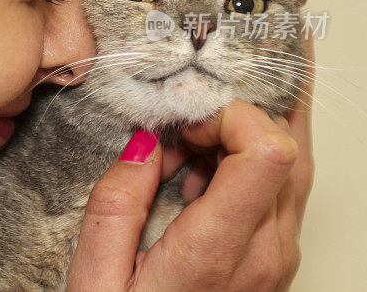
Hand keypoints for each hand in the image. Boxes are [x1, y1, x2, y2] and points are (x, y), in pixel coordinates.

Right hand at [65, 37, 314, 290]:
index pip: (270, 153)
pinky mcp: (277, 256)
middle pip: (291, 148)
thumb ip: (116, 201)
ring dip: (246, 135)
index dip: (231, 115)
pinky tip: (205, 170)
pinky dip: (249, 159)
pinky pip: (284, 186)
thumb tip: (145, 142)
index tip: (184, 126)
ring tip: (193, 144)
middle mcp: (265, 252)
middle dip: (235, 118)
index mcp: (217, 253)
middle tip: (184, 130)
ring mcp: (278, 255)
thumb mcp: (95, 276)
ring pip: (296, 163)